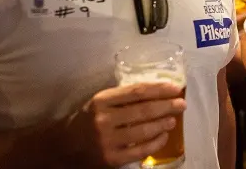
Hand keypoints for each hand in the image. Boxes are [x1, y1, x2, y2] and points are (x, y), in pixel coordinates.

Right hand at [64, 82, 185, 166]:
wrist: (63, 146)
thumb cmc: (87, 120)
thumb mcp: (100, 103)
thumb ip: (122, 98)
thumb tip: (158, 92)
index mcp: (101, 100)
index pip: (137, 91)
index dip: (159, 89)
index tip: (175, 88)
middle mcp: (104, 119)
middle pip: (143, 110)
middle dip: (167, 106)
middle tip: (182, 103)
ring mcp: (108, 141)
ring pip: (144, 130)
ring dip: (163, 123)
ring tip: (174, 119)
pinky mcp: (112, 159)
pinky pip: (140, 150)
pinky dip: (155, 143)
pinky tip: (164, 137)